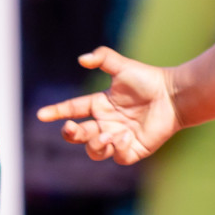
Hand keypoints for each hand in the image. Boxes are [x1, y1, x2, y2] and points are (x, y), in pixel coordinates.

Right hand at [35, 47, 180, 164]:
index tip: (41, 114)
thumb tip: (81, 59)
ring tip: (108, 134)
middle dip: (70, 133)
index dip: (56, 112)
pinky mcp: (133, 149)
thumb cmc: (149, 80)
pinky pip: (117, 157)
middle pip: (78, 135)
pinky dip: (116, 149)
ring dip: (95, 144)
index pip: (72, 109)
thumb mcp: (123, 66)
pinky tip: (125, 136)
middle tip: (71, 127)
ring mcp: (118, 138)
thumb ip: (103, 58)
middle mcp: (106, 123)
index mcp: (99, 104)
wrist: (173, 95)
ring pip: (94, 150)